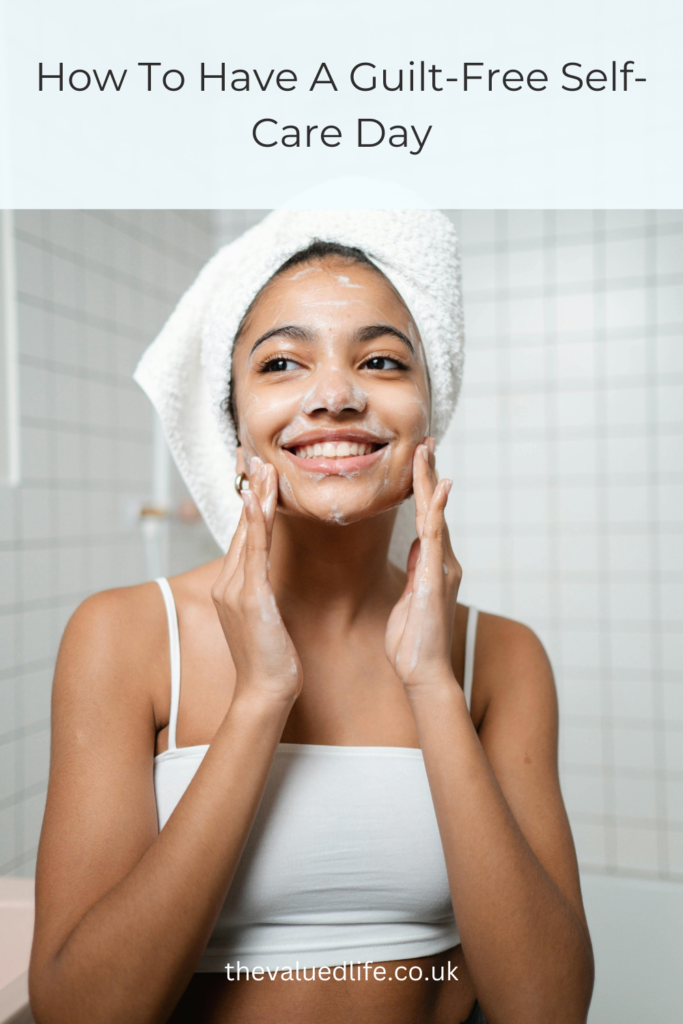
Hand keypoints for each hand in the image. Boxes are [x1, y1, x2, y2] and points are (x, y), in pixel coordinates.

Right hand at [211, 456, 302, 705]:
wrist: (265, 691)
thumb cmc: (271, 660)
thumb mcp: (266, 619)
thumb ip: (264, 593)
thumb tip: (270, 578)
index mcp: (232, 586)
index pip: (243, 535)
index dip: (249, 503)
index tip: (254, 474)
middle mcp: (228, 583)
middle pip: (242, 527)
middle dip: (249, 490)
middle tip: (255, 457)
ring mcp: (236, 589)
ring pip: (247, 533)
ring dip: (255, 497)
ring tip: (262, 467)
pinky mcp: (249, 597)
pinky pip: (254, 552)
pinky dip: (256, 523)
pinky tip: (258, 501)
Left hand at [385, 439, 461, 694]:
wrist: (423, 672)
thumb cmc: (413, 643)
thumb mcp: (409, 599)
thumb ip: (416, 570)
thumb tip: (418, 546)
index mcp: (432, 565)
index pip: (426, 518)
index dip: (423, 489)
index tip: (419, 462)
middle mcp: (442, 561)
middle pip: (433, 509)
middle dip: (429, 475)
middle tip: (426, 442)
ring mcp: (441, 567)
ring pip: (435, 515)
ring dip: (430, 482)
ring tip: (426, 451)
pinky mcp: (435, 577)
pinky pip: (435, 536)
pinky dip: (436, 510)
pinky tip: (436, 488)